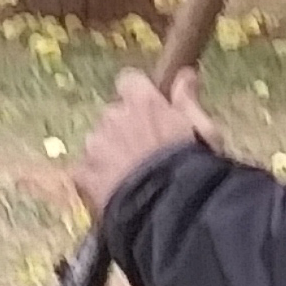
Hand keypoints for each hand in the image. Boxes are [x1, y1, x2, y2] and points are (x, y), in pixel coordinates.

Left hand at [75, 65, 222, 216]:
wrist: (169, 211)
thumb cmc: (192, 170)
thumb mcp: (203, 132)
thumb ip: (187, 100)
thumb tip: (185, 74)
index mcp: (143, 102)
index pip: (129, 81)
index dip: (137, 95)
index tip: (148, 111)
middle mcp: (114, 116)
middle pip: (113, 115)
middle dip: (124, 130)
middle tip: (145, 155)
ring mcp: (94, 145)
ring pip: (97, 143)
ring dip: (109, 155)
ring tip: (131, 180)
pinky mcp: (81, 173)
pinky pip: (85, 171)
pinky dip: (96, 180)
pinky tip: (116, 195)